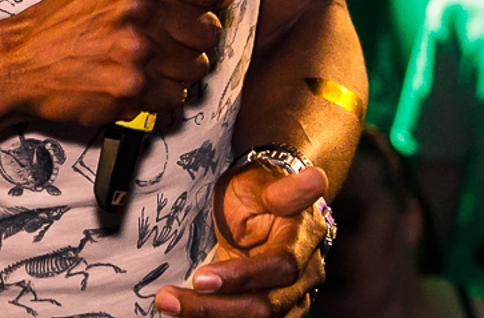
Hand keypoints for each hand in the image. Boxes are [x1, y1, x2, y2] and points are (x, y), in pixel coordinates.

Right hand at [0, 0, 230, 126]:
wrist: (24, 61)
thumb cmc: (65, 19)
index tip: (209, 5)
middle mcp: (138, 7)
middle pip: (208, 29)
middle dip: (194, 36)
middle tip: (171, 37)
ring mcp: (137, 50)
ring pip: (198, 65)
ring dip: (180, 67)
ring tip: (152, 60)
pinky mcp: (132, 88)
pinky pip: (177, 94)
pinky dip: (165, 93)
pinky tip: (143, 80)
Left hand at [155, 164, 327, 316]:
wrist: (262, 208)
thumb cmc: (260, 192)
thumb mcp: (264, 184)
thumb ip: (286, 190)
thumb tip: (316, 178)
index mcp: (305, 241)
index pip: (280, 267)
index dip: (242, 276)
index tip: (200, 278)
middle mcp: (304, 276)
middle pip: (266, 307)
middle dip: (214, 308)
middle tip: (167, 298)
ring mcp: (290, 299)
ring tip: (168, 304)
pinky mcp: (271, 311)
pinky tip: (184, 313)